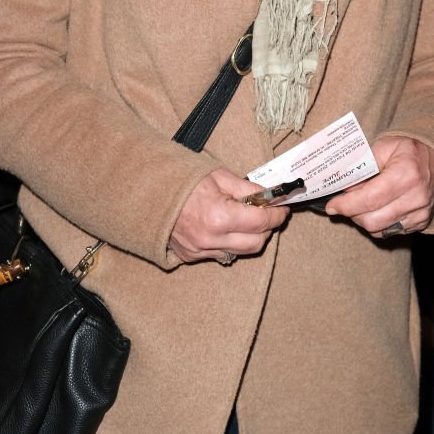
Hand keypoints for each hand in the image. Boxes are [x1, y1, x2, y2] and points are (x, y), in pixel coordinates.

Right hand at [169, 168, 288, 263]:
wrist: (150, 192)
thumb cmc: (184, 180)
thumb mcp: (219, 176)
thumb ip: (248, 189)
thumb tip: (272, 196)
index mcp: (219, 217)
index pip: (261, 222)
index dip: (277, 214)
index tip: (282, 208)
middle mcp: (210, 239)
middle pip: (256, 243)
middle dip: (267, 228)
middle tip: (268, 213)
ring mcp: (199, 251)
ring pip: (240, 251)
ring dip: (250, 237)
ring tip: (247, 219)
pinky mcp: (191, 256)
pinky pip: (221, 253)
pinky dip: (230, 242)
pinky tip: (226, 227)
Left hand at [324, 136, 433, 237]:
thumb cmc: (410, 150)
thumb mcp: (385, 146)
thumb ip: (363, 166)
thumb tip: (344, 187)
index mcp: (405, 175)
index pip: (369, 199)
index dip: (346, 205)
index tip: (332, 206)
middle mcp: (415, 198)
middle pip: (372, 220)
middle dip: (352, 214)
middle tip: (345, 203)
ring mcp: (420, 214)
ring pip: (380, 231)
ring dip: (363, 220)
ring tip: (360, 204)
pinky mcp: (421, 223)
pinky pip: (391, 232)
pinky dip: (378, 224)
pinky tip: (376, 209)